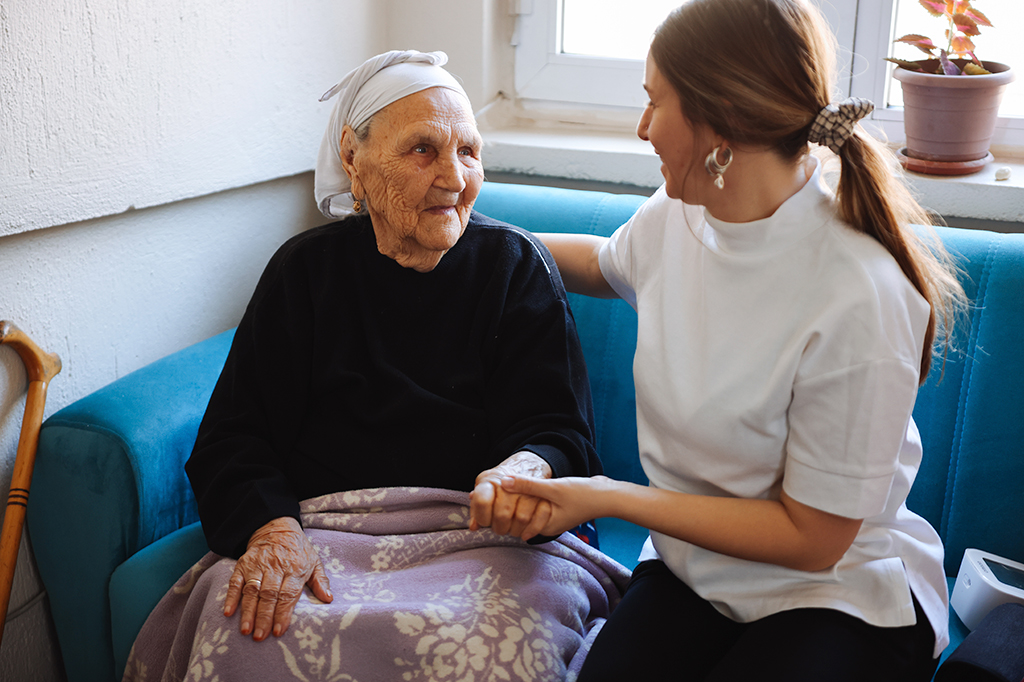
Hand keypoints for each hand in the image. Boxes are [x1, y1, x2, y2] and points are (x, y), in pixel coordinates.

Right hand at [223, 517, 332, 640]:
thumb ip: (321, 581)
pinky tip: (229, 612)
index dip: (282, 613)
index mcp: (295, 568)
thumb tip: (328, 599)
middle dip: (264, 617)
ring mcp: (257, 565)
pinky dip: (231, 597)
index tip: (279, 631)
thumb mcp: (314, 561)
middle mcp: (275, 567)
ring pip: (252, 590)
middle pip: (269, 595)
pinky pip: (235, 581)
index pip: (288, 594)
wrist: (277, 527)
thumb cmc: (298, 549)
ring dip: (248, 611)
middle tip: (260, 636)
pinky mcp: (243, 564)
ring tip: (246, 630)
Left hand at [468, 451, 552, 538]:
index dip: (482, 517)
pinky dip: (532, 529)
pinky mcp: (544, 494)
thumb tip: (473, 526)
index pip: (482, 502)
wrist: (525, 466)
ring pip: (521, 518)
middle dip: (500, 528)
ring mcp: (528, 488)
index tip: (485, 521)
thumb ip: (477, 507)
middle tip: (500, 528)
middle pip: (502, 514)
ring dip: (515, 530)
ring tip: (512, 529)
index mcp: (490, 481)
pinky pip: (541, 517)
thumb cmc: (500, 483)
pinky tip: (525, 533)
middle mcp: (509, 483)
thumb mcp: (484, 488)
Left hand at [498, 475, 613, 540]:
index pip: (516, 523)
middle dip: (509, 504)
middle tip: (496, 490)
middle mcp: (546, 524)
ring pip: (528, 507)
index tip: (492, 498)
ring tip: (507, 484)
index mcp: (544, 527)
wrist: (608, 494)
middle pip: (520, 516)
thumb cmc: (583, 495)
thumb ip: (528, 486)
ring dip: (520, 497)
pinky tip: (525, 483)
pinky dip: (531, 494)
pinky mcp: (556, 506)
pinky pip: (537, 502)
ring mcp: (551, 516)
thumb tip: (503, 482)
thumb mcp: (553, 489)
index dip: (503, 511)